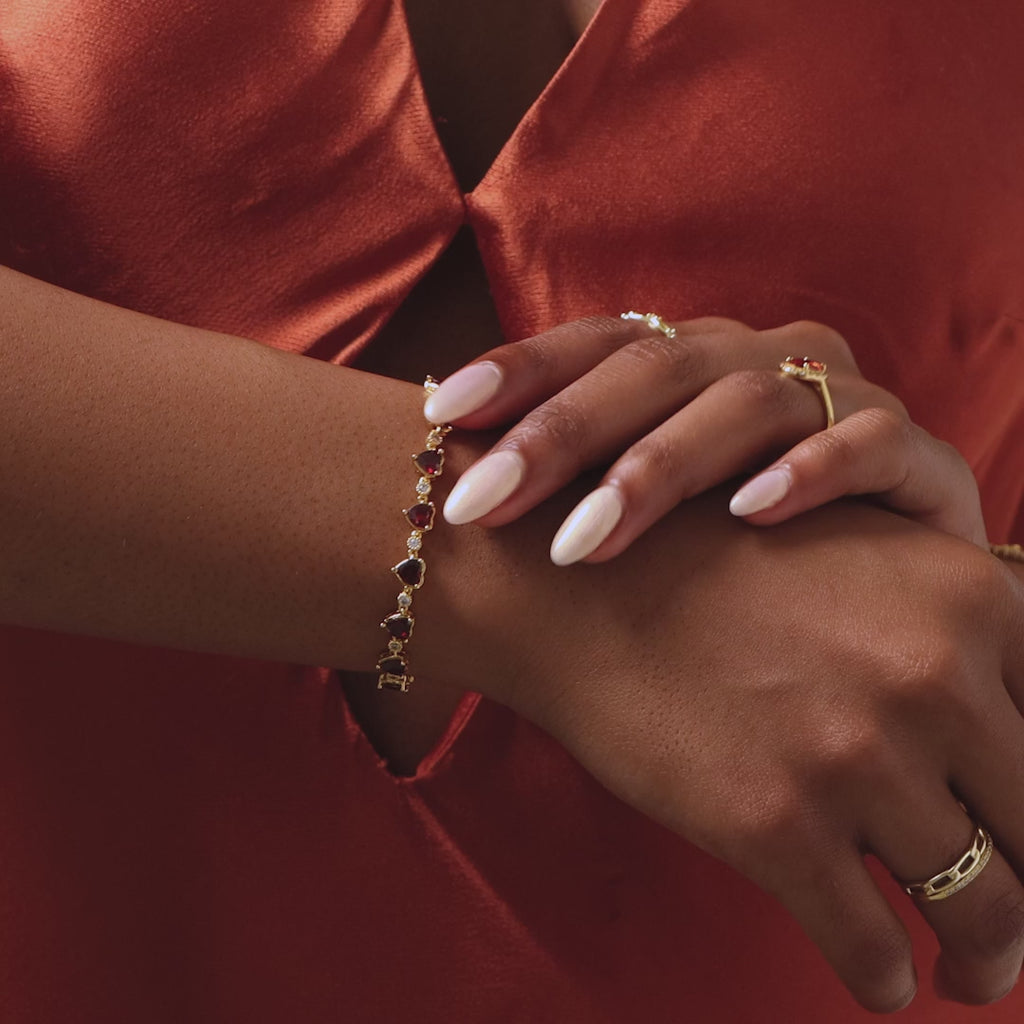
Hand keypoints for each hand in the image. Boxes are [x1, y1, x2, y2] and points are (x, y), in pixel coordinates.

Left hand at [423, 316, 986, 561]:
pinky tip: (752, 516)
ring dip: (662, 465)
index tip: (441, 415)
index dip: (518, 371)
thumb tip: (450, 479)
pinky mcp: (912, 456)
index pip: (595, 343)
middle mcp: (756, 360)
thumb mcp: (654, 501)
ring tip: (587, 537)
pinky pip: (869, 442)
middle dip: (563, 435)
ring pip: (745, 401)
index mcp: (690, 360)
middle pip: (655, 367)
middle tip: (484, 504)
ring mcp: (837, 398)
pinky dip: (813, 471)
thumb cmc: (737, 538)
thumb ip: (578, 478)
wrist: (882, 570)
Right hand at [444, 490, 1023, 1010]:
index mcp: (970, 598)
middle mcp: (933, 676)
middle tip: (1008, 940)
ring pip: (982, 908)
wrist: (585, 585)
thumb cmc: (717, 573)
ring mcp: (855, 756)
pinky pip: (871, 947)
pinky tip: (877, 977)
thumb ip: (954, 637)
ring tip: (966, 975)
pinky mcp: (775, 827)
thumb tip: (1007, 756)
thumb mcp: (859, 564)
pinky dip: (885, 979)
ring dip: (983, 958)